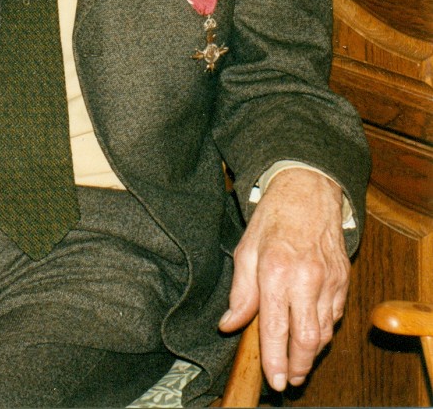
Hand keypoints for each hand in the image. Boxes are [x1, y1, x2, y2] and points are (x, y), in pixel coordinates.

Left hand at [218, 167, 349, 391]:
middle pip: (308, 340)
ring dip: (311, 352)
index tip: (274, 382)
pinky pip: (336, 316)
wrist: (308, 190)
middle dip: (298, 366)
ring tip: (297, 361)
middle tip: (288, 380)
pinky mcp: (344, 279)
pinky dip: (324, 330)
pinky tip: (311, 331)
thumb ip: (240, 290)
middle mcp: (306, 278)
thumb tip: (229, 323)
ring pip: (325, 332)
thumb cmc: (274, 218)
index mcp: (276, 270)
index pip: (277, 328)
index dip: (275, 360)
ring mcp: (329, 279)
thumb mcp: (246, 248)